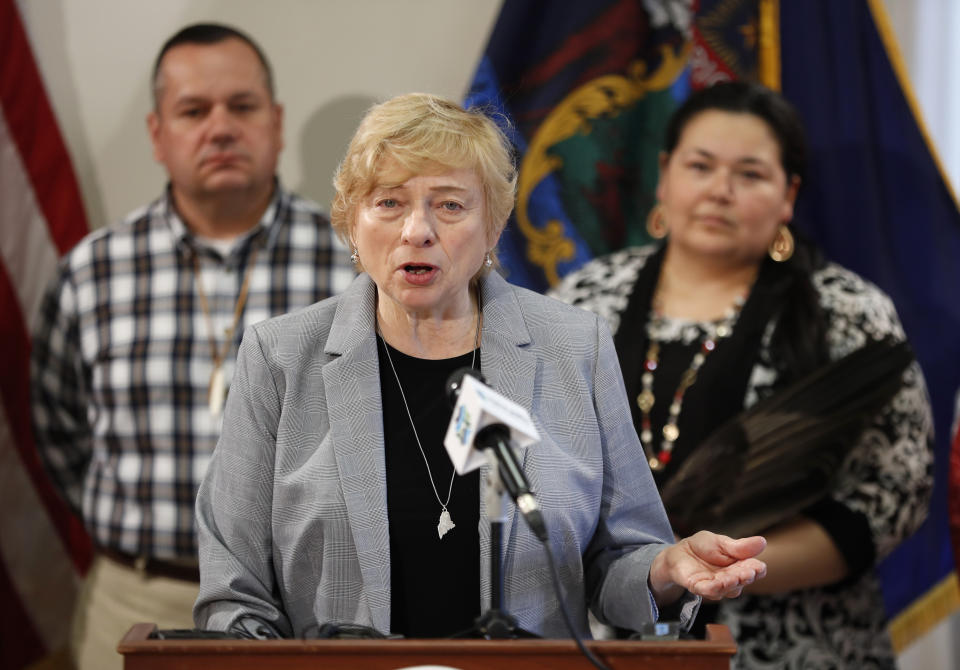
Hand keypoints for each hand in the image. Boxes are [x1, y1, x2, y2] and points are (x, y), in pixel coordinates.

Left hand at [650, 531, 766, 604]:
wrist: (679, 552)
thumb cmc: (703, 547)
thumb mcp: (721, 542)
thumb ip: (739, 546)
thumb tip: (762, 541)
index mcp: (739, 566)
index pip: (753, 570)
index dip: (757, 569)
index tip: (759, 567)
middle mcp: (731, 579)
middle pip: (742, 581)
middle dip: (745, 576)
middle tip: (749, 572)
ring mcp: (716, 585)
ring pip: (727, 588)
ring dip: (731, 583)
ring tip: (734, 577)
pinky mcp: (699, 587)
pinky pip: (708, 590)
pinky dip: (714, 588)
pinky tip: (718, 583)